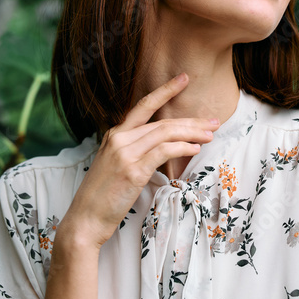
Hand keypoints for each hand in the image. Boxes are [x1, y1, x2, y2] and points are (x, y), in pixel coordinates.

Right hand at [57, 73, 216, 250]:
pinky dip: (182, 148)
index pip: (143, 105)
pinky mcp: (132, 170)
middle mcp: (119, 139)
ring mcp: (125, 153)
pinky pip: (163, 152)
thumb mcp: (113, 165)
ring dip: (192, 133)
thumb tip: (161, 148)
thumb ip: (133, 151)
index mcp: (114, 135)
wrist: (85, 219)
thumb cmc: (102, 196)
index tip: (184, 79)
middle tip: (213, 121)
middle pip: (162, 121)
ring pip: (165, 133)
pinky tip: (195, 149)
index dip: (165, 90)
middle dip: (191, 120)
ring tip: (210, 135)